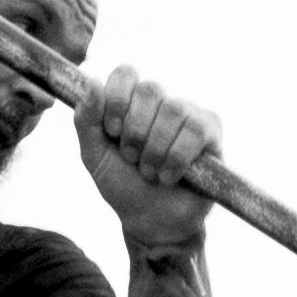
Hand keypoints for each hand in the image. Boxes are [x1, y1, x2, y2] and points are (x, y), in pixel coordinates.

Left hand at [78, 62, 220, 258]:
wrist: (152, 223)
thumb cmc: (124, 188)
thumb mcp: (95, 157)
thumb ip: (86, 121)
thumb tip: (90, 83)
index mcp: (132, 102)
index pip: (126, 74)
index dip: (117, 100)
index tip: (112, 131)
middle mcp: (161, 102)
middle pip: (150, 90)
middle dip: (136, 132)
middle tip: (133, 159)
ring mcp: (188, 113)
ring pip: (174, 110)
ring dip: (156, 150)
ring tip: (151, 172)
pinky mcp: (211, 131)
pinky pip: (196, 129)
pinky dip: (177, 158)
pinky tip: (171, 176)